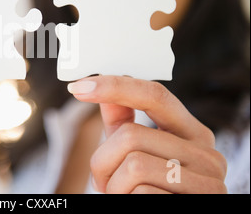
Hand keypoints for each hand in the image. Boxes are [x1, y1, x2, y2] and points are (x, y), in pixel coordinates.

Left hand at [68, 76, 227, 193]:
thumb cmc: (149, 192)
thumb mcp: (136, 153)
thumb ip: (123, 122)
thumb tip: (101, 86)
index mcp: (192, 133)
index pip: (154, 95)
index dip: (114, 86)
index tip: (78, 86)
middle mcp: (208, 154)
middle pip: (130, 135)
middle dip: (102, 160)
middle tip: (104, 181)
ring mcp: (208, 183)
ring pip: (133, 164)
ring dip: (113, 185)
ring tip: (122, 196)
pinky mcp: (199, 203)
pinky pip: (142, 193)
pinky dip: (126, 200)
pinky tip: (137, 205)